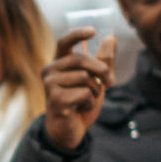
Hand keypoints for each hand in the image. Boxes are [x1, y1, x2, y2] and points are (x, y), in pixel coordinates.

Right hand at [41, 29, 117, 150]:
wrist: (70, 130)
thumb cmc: (79, 103)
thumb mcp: (95, 80)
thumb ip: (103, 61)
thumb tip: (110, 38)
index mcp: (58, 63)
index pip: (64, 42)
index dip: (77, 34)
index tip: (93, 31)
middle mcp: (49, 71)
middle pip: (82, 59)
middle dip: (102, 71)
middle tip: (111, 83)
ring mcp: (50, 85)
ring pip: (85, 77)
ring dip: (95, 90)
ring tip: (88, 99)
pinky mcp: (55, 99)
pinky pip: (84, 93)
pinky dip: (90, 101)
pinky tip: (81, 108)